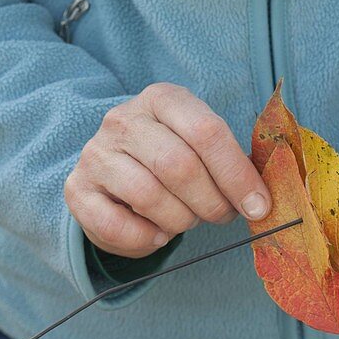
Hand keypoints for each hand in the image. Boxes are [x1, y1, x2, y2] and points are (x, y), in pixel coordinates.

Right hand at [65, 83, 269, 257]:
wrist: (113, 173)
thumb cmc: (169, 160)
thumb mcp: (199, 147)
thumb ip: (229, 163)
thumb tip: (261, 201)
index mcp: (162, 99)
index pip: (206, 132)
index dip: (237, 175)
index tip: (258, 207)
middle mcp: (124, 120)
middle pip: (179, 166)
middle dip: (210, 203)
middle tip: (220, 217)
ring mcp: (96, 154)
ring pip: (149, 197)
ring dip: (179, 221)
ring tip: (184, 221)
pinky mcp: (77, 190)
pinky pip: (117, 225)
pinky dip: (146, 239)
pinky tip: (156, 234)